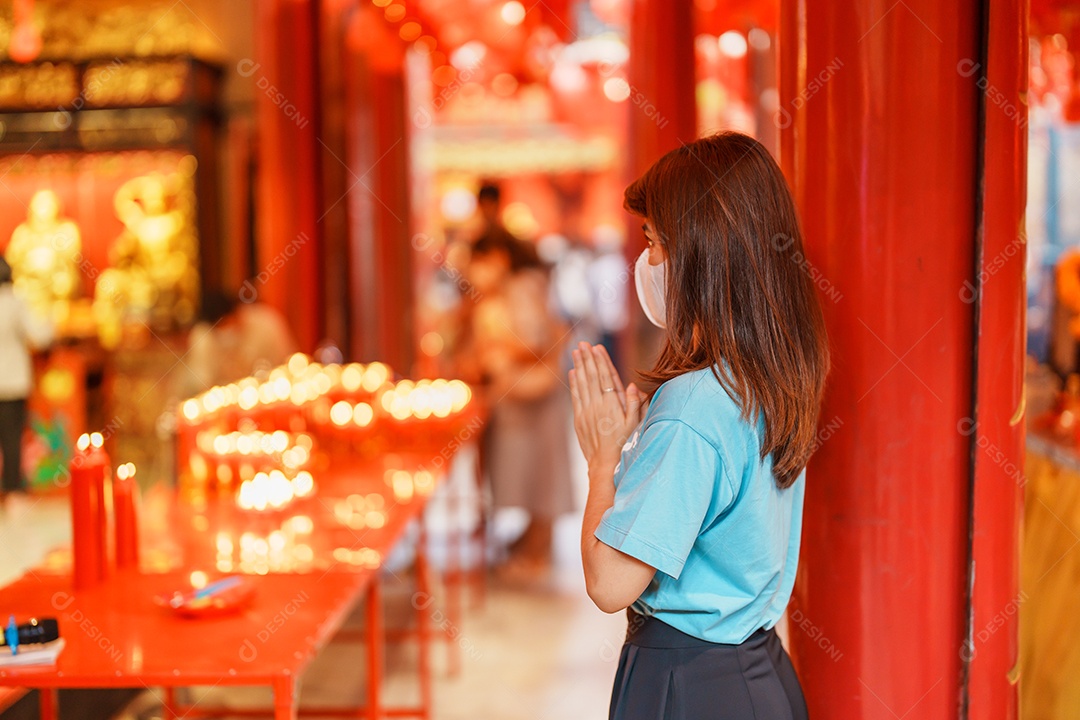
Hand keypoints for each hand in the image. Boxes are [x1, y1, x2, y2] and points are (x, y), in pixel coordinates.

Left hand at [569, 342, 647, 470]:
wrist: (605, 464)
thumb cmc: (625, 445)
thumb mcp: (635, 425)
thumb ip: (636, 404)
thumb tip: (633, 386)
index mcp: (612, 404)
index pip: (605, 377)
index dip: (600, 361)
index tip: (596, 347)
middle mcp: (597, 405)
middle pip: (591, 376)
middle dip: (587, 358)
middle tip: (583, 343)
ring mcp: (586, 411)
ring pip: (581, 384)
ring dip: (579, 366)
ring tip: (576, 352)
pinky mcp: (579, 419)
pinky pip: (575, 396)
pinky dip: (573, 383)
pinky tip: (572, 372)